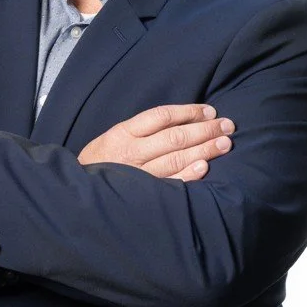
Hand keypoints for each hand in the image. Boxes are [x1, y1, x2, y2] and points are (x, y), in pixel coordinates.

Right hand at [77, 104, 233, 180]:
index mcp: (124, 132)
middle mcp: (132, 151)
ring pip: (176, 159)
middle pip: (174, 137)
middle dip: (204, 130)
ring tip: (225, 143)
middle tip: (228, 125)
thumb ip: (143, 130)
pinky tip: (205, 167)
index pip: (162, 116)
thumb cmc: (102, 160)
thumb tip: (183, 120)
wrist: (79, 193)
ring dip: (204, 150)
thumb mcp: (115, 136)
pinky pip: (170, 184)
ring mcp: (138, 174)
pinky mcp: (143, 195)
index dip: (189, 112)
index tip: (210, 111)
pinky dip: (189, 175)